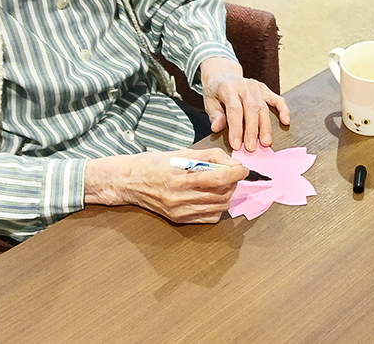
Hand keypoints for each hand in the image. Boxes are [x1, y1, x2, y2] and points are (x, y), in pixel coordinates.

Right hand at [84, 148, 246, 223]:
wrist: (130, 181)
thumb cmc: (156, 163)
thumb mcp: (184, 153)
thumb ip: (211, 156)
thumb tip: (234, 163)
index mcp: (179, 178)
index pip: (217, 179)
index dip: (236, 174)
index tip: (243, 169)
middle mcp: (179, 198)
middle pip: (221, 194)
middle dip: (232, 183)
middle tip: (230, 174)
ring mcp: (180, 211)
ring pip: (219, 207)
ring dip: (226, 195)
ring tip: (219, 184)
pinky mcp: (180, 220)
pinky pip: (210, 218)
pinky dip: (217, 207)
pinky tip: (210, 196)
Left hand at [200, 57, 290, 151]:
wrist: (224, 75)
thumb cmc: (216, 92)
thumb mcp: (209, 102)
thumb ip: (215, 115)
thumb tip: (217, 128)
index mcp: (229, 88)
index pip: (235, 110)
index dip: (236, 129)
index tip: (236, 145)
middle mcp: (245, 86)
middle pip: (252, 110)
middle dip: (252, 131)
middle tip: (252, 147)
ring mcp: (257, 87)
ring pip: (264, 108)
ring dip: (266, 127)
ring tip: (265, 142)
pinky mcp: (265, 89)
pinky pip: (278, 100)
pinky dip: (284, 110)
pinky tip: (285, 122)